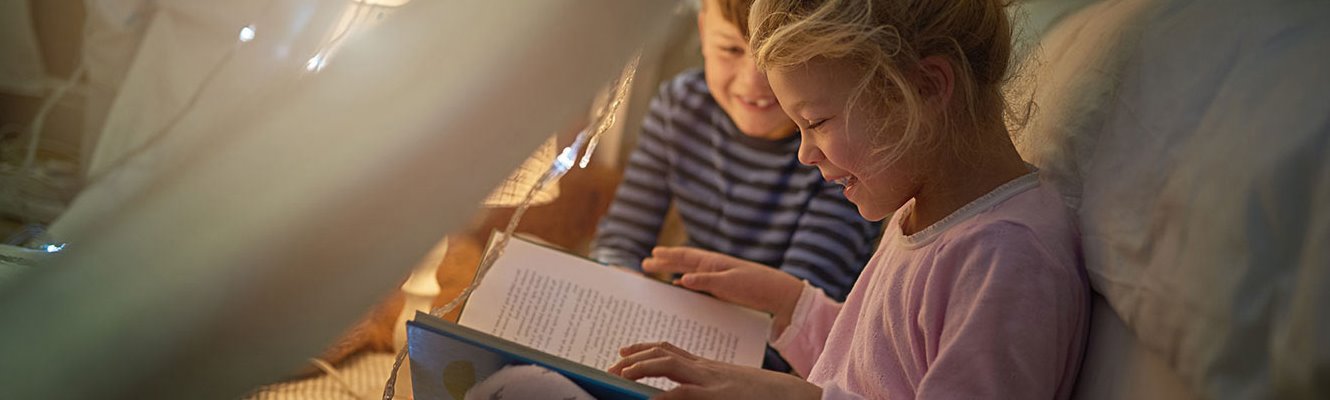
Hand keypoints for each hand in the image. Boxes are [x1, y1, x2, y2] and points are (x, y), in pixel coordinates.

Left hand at [609, 342, 820, 399]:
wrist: (802, 398)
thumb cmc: (768, 398)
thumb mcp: (734, 389)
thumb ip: (710, 387)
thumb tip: (681, 396)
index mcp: (710, 369)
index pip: (671, 350)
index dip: (644, 349)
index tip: (623, 352)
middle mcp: (708, 370)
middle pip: (663, 353)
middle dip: (633, 359)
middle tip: (611, 368)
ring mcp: (713, 382)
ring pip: (667, 366)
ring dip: (639, 370)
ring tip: (618, 376)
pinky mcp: (719, 397)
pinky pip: (682, 395)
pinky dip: (662, 398)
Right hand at [643, 247, 803, 333]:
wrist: (779, 294)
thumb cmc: (756, 285)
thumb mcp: (729, 284)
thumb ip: (705, 281)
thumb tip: (680, 280)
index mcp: (713, 262)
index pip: (684, 257)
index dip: (667, 257)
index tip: (651, 255)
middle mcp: (713, 267)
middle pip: (684, 263)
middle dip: (665, 262)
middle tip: (645, 263)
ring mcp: (718, 277)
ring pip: (689, 272)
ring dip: (673, 271)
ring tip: (658, 271)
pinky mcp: (724, 288)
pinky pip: (698, 283)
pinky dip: (686, 283)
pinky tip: (681, 287)